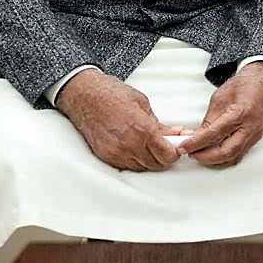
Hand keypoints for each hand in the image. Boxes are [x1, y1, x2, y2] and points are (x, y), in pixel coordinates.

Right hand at [56, 69, 181, 171]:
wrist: (85, 96)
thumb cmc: (111, 94)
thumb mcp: (143, 104)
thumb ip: (159, 124)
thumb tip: (173, 133)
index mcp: (142, 130)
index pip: (167, 155)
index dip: (175, 151)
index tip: (177, 146)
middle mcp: (129, 145)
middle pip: (157, 164)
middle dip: (164, 156)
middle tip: (166, 144)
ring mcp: (116, 153)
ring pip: (142, 167)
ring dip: (150, 159)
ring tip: (149, 143)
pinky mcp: (106, 156)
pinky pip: (127, 165)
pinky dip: (135, 159)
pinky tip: (135, 146)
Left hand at [179, 61, 262, 166]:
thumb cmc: (245, 84)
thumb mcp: (220, 98)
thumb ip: (209, 120)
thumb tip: (196, 136)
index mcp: (241, 113)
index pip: (214, 134)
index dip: (196, 143)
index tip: (184, 146)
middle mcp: (251, 127)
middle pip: (226, 152)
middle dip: (205, 157)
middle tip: (191, 154)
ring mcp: (256, 134)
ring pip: (233, 157)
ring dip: (215, 159)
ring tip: (200, 153)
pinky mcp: (256, 138)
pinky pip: (239, 152)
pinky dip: (225, 155)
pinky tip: (214, 152)